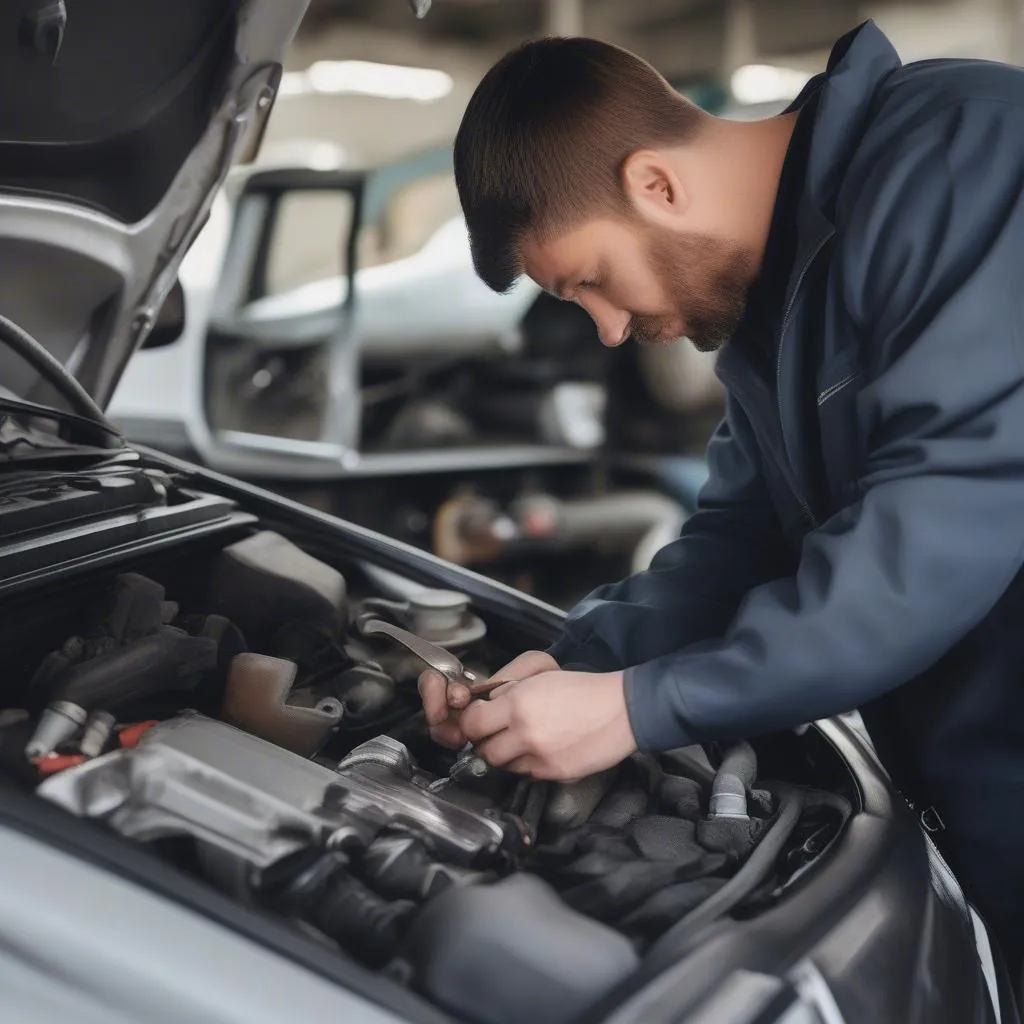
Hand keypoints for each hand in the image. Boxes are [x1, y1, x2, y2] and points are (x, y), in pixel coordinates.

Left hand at [459, 669, 636, 780]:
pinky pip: (528, 773)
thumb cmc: (582, 688)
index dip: (472, 722)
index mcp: (518, 704)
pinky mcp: (555, 774)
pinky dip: (530, 764)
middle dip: (487, 742)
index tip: (479, 719)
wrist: (621, 710)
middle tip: (498, 733)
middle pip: (485, 751)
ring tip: (523, 742)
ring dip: (508, 756)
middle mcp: (525, 733)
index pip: (473, 723)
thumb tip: (486, 706)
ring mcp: (540, 758)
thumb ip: (508, 691)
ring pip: (505, 766)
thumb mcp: (540, 676)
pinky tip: (544, 750)